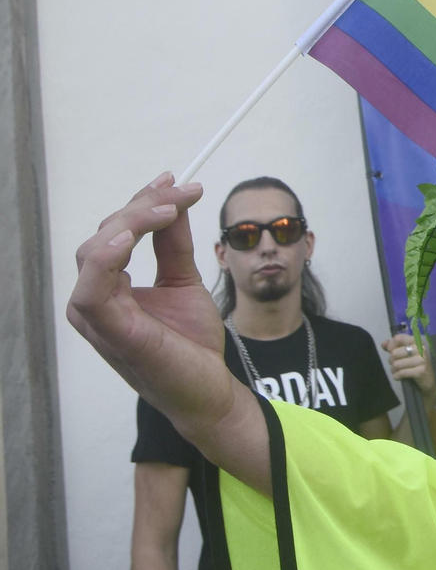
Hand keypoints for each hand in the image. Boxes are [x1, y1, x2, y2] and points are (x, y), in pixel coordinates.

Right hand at [67, 174, 267, 491]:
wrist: (209, 388)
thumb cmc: (190, 343)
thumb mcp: (183, 280)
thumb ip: (173, 244)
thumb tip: (174, 202)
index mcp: (107, 290)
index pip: (113, 234)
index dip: (142, 203)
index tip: (176, 182)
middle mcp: (93, 302)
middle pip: (103, 236)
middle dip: (145, 207)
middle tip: (184, 192)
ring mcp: (97, 318)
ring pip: (95, 253)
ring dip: (131, 222)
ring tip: (169, 208)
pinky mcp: (112, 333)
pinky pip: (93, 290)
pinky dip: (106, 258)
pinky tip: (129, 236)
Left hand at [384, 332, 435, 400]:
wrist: (427, 379)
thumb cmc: (414, 364)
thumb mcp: (404, 353)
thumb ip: (393, 347)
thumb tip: (383, 343)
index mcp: (417, 341)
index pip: (398, 338)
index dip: (390, 345)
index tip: (390, 351)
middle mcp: (421, 348)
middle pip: (394, 353)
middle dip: (391, 360)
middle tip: (395, 364)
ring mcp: (422, 359)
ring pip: (396, 364)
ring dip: (393, 370)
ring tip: (397, 371)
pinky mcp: (421, 371)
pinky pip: (401, 373)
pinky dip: (396, 376)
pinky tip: (399, 377)